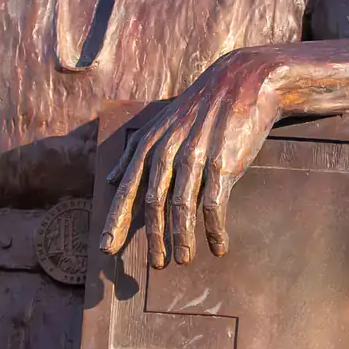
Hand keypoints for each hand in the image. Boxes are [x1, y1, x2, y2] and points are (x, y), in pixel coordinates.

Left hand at [100, 49, 283, 267]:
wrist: (242, 84)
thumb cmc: (199, 108)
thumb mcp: (160, 124)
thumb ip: (133, 152)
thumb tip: (112, 179)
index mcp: (150, 145)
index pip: (127, 190)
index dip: (116, 222)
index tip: (106, 249)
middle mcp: (168, 152)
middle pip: (153, 205)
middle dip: (152, 239)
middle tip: (156, 265)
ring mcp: (195, 158)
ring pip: (182, 209)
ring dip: (181, 240)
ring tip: (182, 261)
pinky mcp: (222, 164)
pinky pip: (214, 206)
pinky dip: (215, 230)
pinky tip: (218, 246)